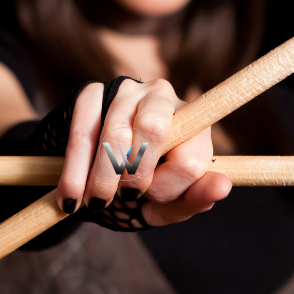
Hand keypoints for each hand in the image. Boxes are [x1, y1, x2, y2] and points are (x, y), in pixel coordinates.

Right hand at [56, 78, 231, 225]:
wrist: (91, 172)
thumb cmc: (138, 186)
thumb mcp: (164, 202)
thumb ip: (192, 200)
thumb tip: (223, 186)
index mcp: (192, 124)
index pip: (191, 157)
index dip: (168, 187)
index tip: (149, 200)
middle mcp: (163, 97)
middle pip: (155, 129)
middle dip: (135, 174)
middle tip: (123, 198)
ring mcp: (126, 91)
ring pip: (115, 132)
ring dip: (102, 177)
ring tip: (94, 203)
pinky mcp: (90, 94)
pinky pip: (82, 131)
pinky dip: (75, 170)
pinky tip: (70, 197)